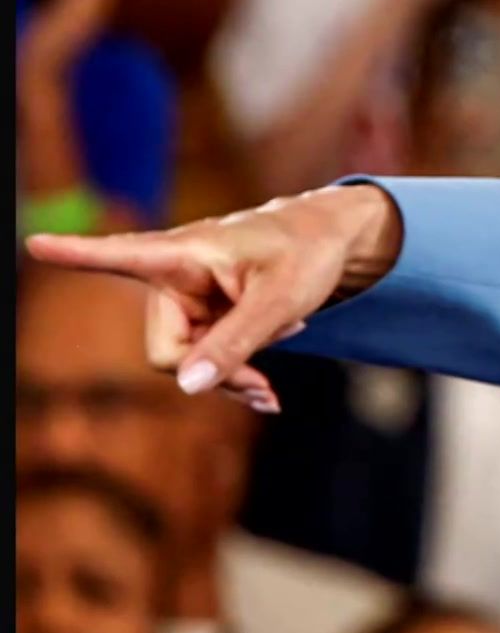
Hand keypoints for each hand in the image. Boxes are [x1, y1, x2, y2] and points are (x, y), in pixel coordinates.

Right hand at [25, 185, 403, 410]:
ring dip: (229, 376)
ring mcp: (188, 300)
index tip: (35, 244)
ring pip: (187, 363)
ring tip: (271, 381)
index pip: (121, 255)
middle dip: (210, 374)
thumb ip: (235, 341)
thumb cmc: (306, 254)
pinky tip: (271, 367)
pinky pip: (205, 359)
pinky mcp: (203, 316)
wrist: (331, 242)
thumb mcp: (280, 301)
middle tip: (262, 390)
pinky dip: (237, 368)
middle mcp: (175, 276)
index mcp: (184, 254)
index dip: (76, 254)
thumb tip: (187, 387)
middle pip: (166, 351)